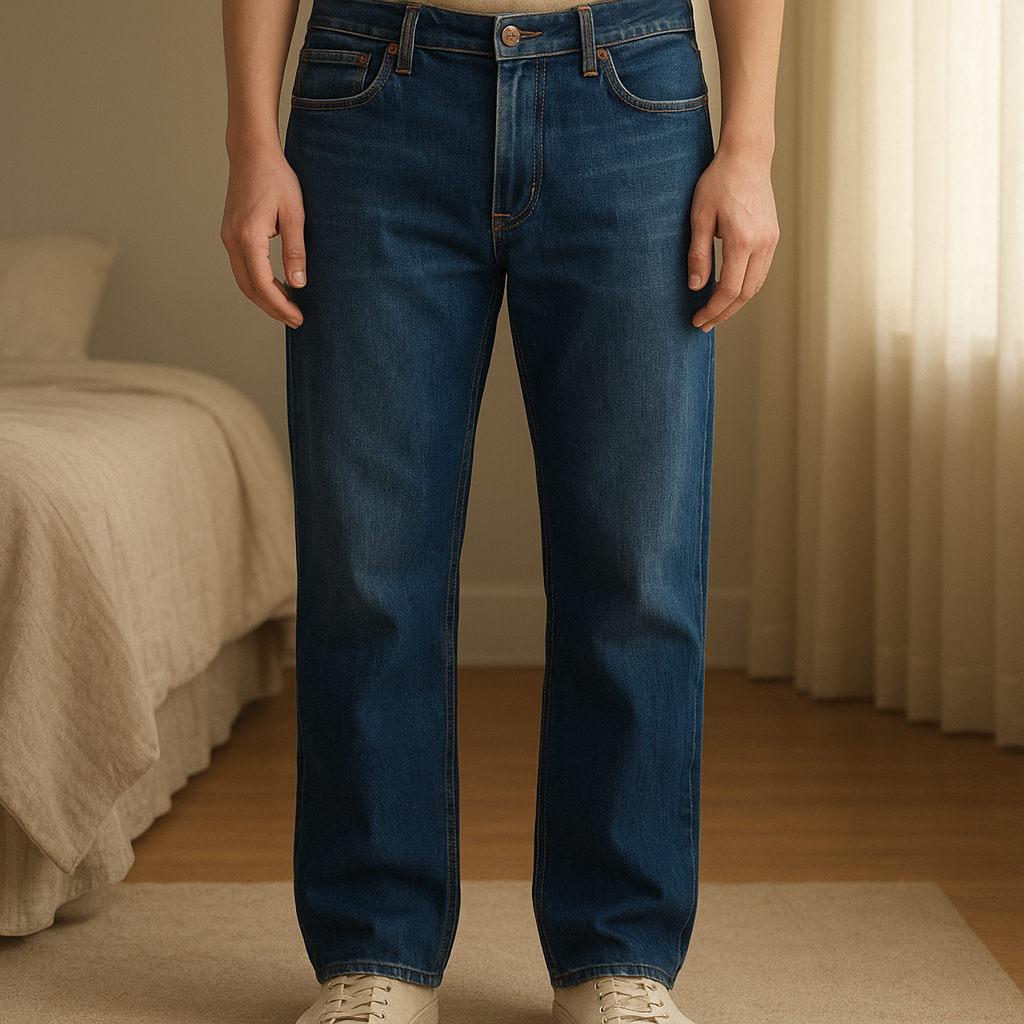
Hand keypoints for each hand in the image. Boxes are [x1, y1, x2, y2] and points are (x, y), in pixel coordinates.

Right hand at [221, 146, 305, 327]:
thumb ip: (296, 250)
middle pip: (249, 288)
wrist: (252, 153)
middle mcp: (232, 240)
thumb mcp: (294, 214)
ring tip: (288, 307)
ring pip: (244, 280)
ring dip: (264, 298)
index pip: (262, 285)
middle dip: (272, 308)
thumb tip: (299, 284)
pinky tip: (277, 286)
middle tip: (295, 320)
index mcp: (248, 238)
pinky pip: (242, 268)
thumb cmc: (276, 178)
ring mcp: (228, 237)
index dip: (280, 306)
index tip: (298, 318)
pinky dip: (258, 283)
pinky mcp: (231, 234)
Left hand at [688, 146, 779, 331]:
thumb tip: (695, 287)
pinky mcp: (773, 237)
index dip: (713, 310)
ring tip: (715, 312)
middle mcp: (762, 245)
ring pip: (755, 286)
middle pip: (745, 294)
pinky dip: (746, 287)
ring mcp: (771, 241)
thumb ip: (698, 254)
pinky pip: (761, 272)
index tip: (698, 320)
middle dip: (724, 313)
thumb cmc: (718, 182)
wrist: (747, 157)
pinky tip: (729, 291)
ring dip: (735, 303)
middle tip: (704, 324)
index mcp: (742, 241)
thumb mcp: (699, 217)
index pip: (729, 290)